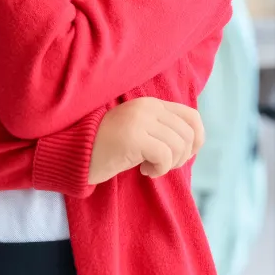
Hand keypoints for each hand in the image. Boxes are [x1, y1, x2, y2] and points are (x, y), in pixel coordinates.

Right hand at [87, 97, 204, 183]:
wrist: (77, 152)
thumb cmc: (110, 146)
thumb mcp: (141, 131)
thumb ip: (163, 128)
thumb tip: (194, 142)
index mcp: (150, 103)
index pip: (192, 116)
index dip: (197, 139)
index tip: (182, 155)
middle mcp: (147, 107)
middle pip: (188, 134)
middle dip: (182, 157)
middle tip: (162, 165)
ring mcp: (139, 120)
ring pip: (178, 146)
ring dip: (170, 165)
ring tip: (151, 168)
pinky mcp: (133, 136)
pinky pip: (164, 156)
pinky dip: (160, 169)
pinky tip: (144, 171)